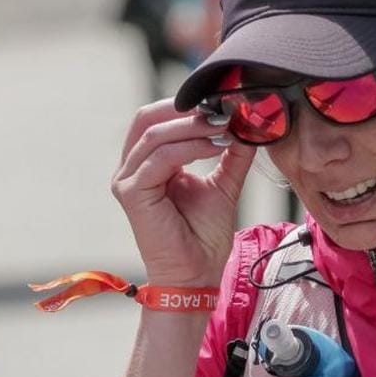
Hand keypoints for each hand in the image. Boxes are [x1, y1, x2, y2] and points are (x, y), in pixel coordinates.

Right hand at [111, 99, 255, 287]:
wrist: (197, 274)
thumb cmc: (204, 235)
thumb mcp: (224, 183)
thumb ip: (232, 153)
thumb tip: (248, 123)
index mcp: (148, 162)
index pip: (157, 117)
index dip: (187, 104)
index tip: (224, 102)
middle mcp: (132, 168)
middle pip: (147, 117)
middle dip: (186, 109)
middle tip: (222, 110)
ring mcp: (127, 180)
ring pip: (155, 134)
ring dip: (194, 126)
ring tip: (225, 128)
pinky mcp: (131, 194)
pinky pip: (160, 157)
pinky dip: (190, 146)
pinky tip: (215, 146)